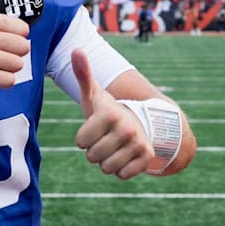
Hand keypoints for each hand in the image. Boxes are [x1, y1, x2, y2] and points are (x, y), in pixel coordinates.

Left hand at [71, 48, 152, 178]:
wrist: (138, 122)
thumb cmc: (107, 111)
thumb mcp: (93, 94)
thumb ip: (83, 74)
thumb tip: (76, 50)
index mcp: (110, 113)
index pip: (80, 142)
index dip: (83, 138)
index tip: (94, 127)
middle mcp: (127, 127)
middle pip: (92, 157)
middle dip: (94, 150)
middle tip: (105, 138)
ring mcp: (139, 143)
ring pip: (106, 168)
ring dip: (106, 161)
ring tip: (114, 146)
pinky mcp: (147, 158)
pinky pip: (122, 175)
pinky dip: (121, 169)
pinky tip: (125, 155)